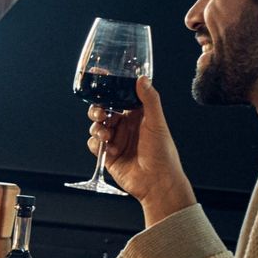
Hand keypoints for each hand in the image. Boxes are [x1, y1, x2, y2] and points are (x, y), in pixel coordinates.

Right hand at [88, 77, 194, 225]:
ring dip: (97, 128)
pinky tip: (108, 148)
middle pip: (103, 110)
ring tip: (107, 136)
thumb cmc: (163, 153)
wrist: (157, 183)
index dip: (109, 86)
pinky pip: (94, 145)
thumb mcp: (157, 122)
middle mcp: (125, 126)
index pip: (119, 96)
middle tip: (102, 114)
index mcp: (137, 115)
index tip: (99, 75)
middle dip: (98, 109)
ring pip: (96, 127)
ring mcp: (116, 140)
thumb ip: (149, 100)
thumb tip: (142, 78)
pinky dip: (97, 144)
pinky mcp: (108, 155)